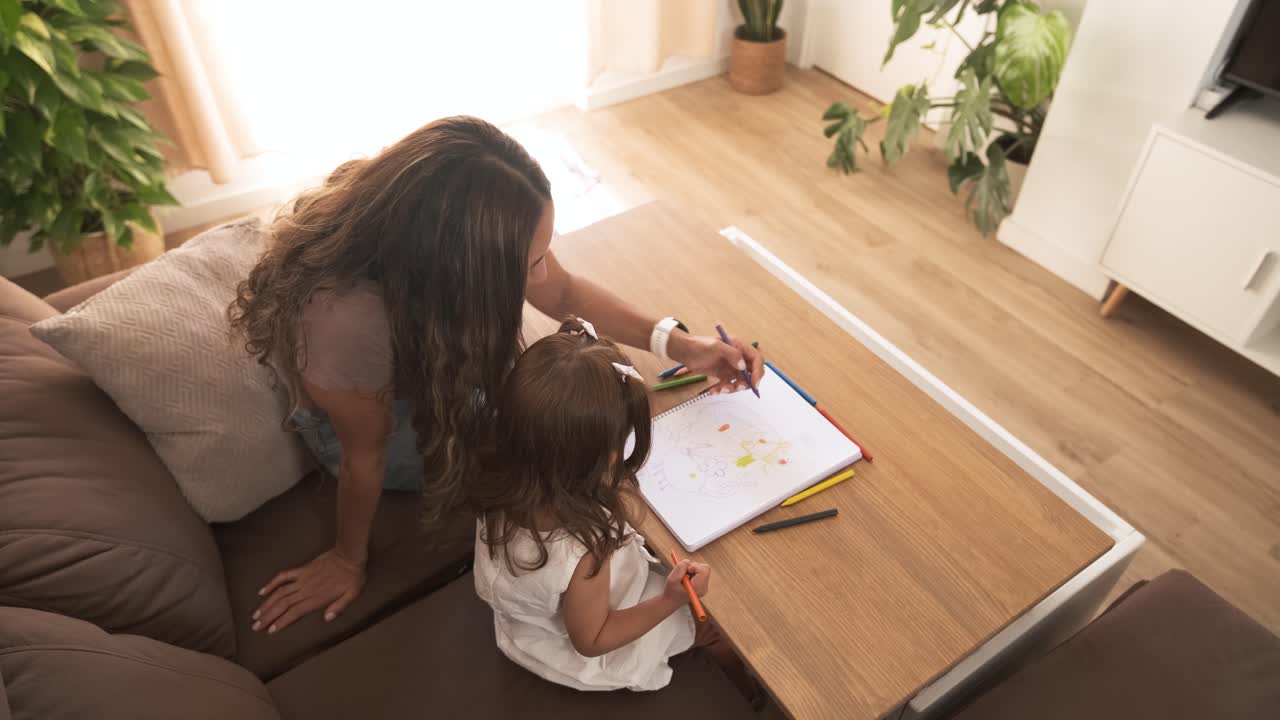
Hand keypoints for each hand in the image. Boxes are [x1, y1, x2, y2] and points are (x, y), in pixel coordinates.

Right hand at [252, 548, 366, 634]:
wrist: (349, 555)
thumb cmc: (353, 576)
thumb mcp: (352, 594)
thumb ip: (339, 607)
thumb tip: (327, 618)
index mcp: (317, 598)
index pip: (295, 612)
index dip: (282, 621)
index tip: (270, 630)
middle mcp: (306, 589)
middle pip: (283, 604)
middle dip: (268, 616)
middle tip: (256, 626)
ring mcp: (302, 578)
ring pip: (280, 592)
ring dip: (267, 604)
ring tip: (256, 614)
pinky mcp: (302, 569)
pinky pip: (283, 576)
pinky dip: (272, 583)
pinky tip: (262, 591)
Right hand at [664, 559, 710, 603]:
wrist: (671, 601)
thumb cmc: (670, 592)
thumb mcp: (672, 579)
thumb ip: (680, 568)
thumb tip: (687, 561)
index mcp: (698, 588)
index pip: (704, 570)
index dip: (695, 566)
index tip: (687, 570)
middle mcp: (703, 587)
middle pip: (705, 568)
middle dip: (694, 566)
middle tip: (684, 572)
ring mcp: (703, 586)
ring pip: (701, 568)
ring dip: (691, 569)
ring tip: (683, 577)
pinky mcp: (701, 583)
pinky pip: (699, 571)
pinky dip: (691, 571)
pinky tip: (685, 578)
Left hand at [667, 332, 764, 394]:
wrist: (684, 352)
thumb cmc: (700, 345)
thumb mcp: (716, 347)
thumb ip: (732, 354)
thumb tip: (743, 366)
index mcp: (740, 347)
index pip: (757, 360)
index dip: (758, 372)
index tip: (753, 383)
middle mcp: (738, 358)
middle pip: (751, 373)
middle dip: (746, 383)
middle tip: (736, 388)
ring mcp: (731, 367)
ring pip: (740, 382)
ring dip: (732, 388)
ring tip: (720, 389)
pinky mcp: (724, 375)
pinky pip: (728, 385)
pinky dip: (723, 389)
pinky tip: (713, 390)